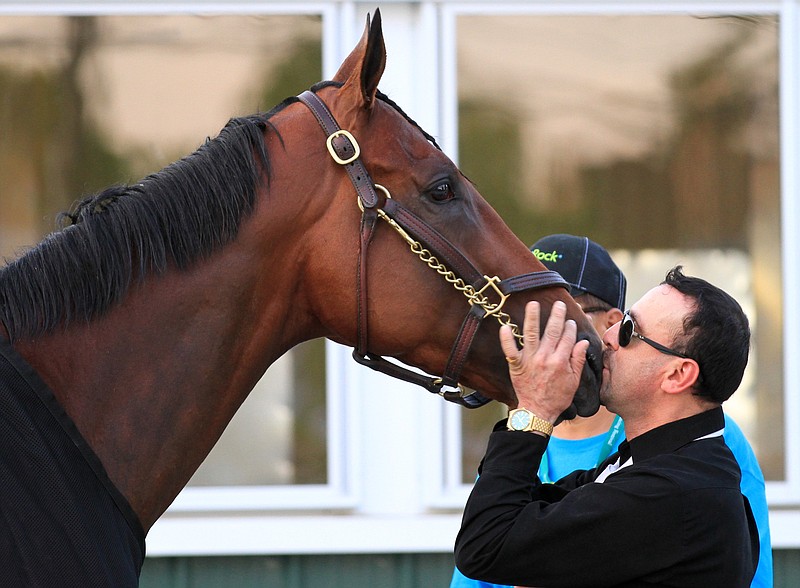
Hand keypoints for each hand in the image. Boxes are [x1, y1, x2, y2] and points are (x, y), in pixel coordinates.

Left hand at [499, 300, 589, 422]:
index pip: (567, 338)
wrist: (538, 412)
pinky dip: (507, 339)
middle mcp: (545, 358)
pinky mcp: (516, 365)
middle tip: (558, 303)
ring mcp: (530, 360)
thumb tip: (583, 342)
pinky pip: (510, 350)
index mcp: (561, 361)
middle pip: (552, 331)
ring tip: (533, 304)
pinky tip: (505, 327)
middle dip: (556, 316)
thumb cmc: (557, 398)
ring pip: (531, 334)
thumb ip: (578, 360)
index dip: (570, 327)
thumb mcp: (574, 381)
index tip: (570, 320)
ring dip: (532, 318)